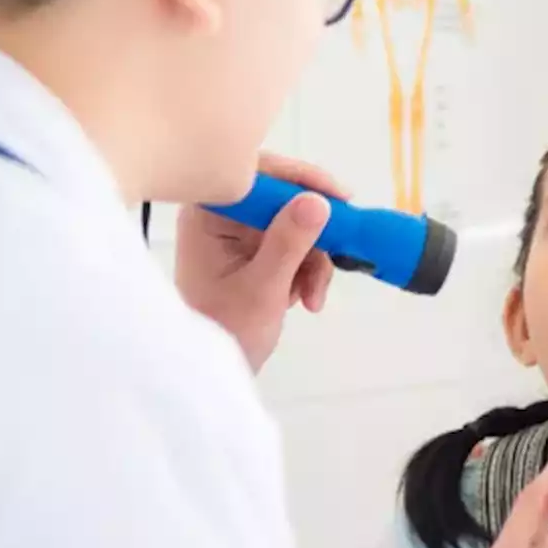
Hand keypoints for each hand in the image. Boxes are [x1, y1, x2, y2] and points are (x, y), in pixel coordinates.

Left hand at [174, 154, 348, 372]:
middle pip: (285, 198)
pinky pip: (298, 245)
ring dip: (315, 260)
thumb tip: (317, 202)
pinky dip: (309, 271)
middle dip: (314, 233)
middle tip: (338, 250)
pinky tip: (305, 299)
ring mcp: (241, 234)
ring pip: (298, 224)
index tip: (337, 199)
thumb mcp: (261, 288)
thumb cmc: (224, 332)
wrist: (213, 372)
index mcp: (209, 215)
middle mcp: (224, 216)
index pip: (258, 174)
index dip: (301, 180)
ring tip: (312, 297)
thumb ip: (288, 243)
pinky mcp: (258, 252)